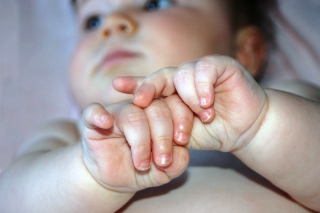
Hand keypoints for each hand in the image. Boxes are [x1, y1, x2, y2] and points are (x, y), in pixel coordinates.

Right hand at [81, 99, 189, 192]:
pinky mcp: (94, 120)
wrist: (114, 179)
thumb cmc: (142, 168)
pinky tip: (105, 123)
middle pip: (157, 109)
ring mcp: (117, 112)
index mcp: (162, 113)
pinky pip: (94, 111)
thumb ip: (177, 163)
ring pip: (132, 114)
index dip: (182, 120)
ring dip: (140, 140)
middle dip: (162, 135)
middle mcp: (141, 108)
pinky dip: (99, 115)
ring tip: (142, 164)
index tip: (182, 140)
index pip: (176, 105)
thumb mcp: (164, 171)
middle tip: (162, 161)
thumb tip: (181, 152)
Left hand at [113, 55, 267, 151]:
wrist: (245, 131)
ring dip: (188, 97)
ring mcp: (202, 70)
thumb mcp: (182, 134)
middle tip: (140, 101)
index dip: (134, 84)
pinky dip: (203, 86)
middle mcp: (184, 79)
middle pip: (161, 76)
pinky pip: (205, 68)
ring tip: (202, 115)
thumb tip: (137, 130)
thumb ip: (163, 128)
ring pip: (182, 73)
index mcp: (173, 93)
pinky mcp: (221, 65)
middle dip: (149, 87)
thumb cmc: (213, 132)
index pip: (150, 85)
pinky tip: (207, 103)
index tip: (117, 86)